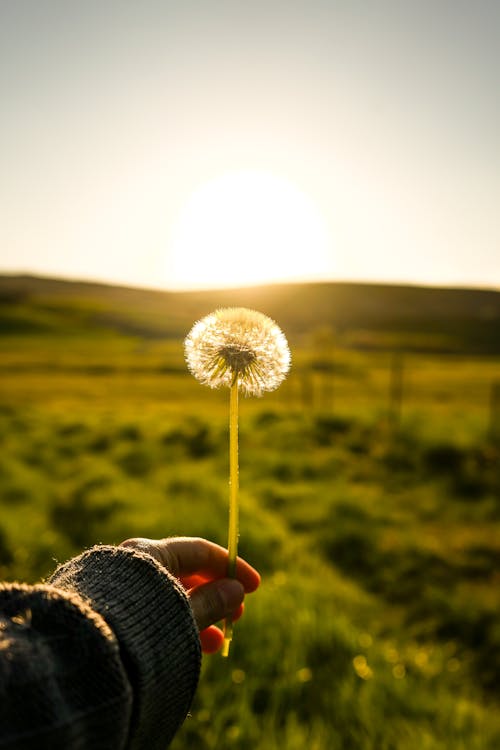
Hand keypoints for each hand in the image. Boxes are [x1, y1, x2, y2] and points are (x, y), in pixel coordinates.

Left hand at [120, 536, 260, 652]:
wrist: (81, 654)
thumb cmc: (137, 627)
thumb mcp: (182, 614)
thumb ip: (212, 602)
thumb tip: (236, 590)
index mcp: (150, 552)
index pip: (199, 551)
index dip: (231, 567)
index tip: (254, 586)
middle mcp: (134, 563)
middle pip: (185, 572)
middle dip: (215, 594)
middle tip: (237, 615)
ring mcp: (121, 586)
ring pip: (169, 595)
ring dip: (198, 614)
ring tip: (218, 642)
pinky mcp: (112, 608)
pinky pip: (153, 609)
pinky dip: (176, 623)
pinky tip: (192, 645)